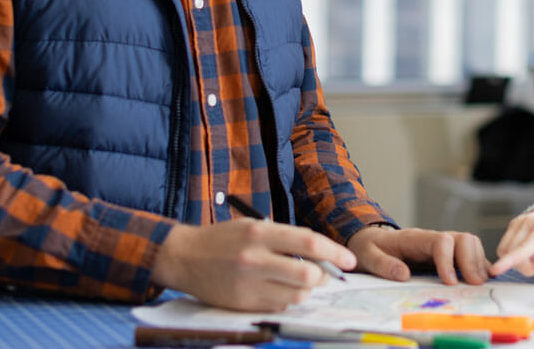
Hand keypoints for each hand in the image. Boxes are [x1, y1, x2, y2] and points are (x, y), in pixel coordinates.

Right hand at [151, 219, 356, 310]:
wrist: (184, 257)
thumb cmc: (222, 239)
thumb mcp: (253, 226)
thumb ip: (284, 238)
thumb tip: (319, 253)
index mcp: (260, 232)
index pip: (308, 243)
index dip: (334, 252)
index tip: (348, 260)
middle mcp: (255, 258)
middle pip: (307, 274)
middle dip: (324, 276)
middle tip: (327, 275)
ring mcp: (249, 284)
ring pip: (296, 295)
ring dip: (307, 290)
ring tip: (303, 282)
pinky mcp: (243, 304)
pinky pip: (279, 307)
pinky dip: (288, 300)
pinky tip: (281, 290)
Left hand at [347, 226, 488, 284]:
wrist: (371, 241)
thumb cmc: (370, 248)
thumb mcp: (368, 255)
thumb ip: (383, 264)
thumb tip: (403, 274)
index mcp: (415, 238)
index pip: (441, 241)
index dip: (448, 261)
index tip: (449, 282)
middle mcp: (433, 238)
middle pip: (462, 238)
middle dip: (471, 260)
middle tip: (474, 285)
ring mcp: (442, 244)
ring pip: (469, 244)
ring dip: (477, 262)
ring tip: (479, 285)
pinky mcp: (446, 254)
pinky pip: (468, 253)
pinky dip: (477, 264)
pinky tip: (479, 280)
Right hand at [489, 203, 533, 277]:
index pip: (524, 247)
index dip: (510, 260)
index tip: (497, 269)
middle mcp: (529, 221)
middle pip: (512, 252)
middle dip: (524, 266)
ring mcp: (520, 221)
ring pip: (505, 249)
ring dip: (518, 260)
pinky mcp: (515, 223)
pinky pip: (505, 244)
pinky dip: (514, 253)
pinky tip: (530, 250)